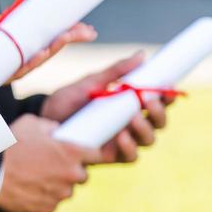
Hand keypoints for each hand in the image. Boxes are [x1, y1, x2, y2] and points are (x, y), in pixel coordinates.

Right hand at [0, 115, 102, 211]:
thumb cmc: (8, 144)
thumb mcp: (29, 123)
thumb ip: (50, 126)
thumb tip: (58, 131)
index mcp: (70, 152)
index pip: (97, 154)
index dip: (90, 153)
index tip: (83, 153)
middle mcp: (71, 174)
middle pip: (82, 175)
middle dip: (70, 170)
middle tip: (50, 164)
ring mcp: (60, 193)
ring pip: (66, 190)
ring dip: (56, 184)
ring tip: (34, 175)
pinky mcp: (48, 207)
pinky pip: (52, 201)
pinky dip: (44, 196)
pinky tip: (28, 186)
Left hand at [11, 22, 98, 81]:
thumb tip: (27, 6)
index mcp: (12, 43)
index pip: (43, 37)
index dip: (64, 32)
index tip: (84, 27)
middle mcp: (13, 58)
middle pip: (47, 49)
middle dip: (68, 39)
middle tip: (88, 32)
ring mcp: (7, 70)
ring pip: (37, 61)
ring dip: (53, 48)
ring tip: (67, 37)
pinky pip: (18, 71)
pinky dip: (31, 62)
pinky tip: (42, 53)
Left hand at [39, 52, 169, 162]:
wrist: (43, 119)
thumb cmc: (68, 100)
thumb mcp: (91, 82)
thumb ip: (116, 71)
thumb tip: (141, 55)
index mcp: (130, 105)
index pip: (158, 102)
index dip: (168, 95)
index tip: (168, 84)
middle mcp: (131, 125)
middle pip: (159, 123)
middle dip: (159, 112)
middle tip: (147, 98)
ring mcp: (123, 141)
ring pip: (149, 140)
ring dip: (145, 128)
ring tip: (132, 116)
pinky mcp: (111, 156)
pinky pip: (130, 156)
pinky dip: (129, 146)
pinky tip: (121, 135)